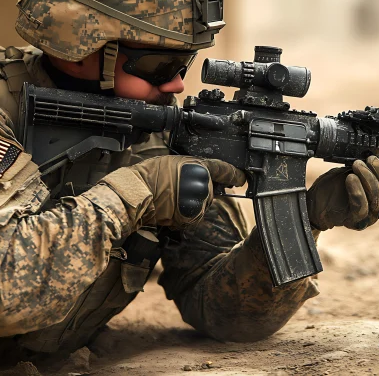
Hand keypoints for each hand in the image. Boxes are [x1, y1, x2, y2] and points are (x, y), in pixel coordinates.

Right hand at [102, 156, 244, 228]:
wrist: (136, 194)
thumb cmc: (149, 176)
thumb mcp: (174, 162)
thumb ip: (194, 168)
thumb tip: (208, 176)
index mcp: (199, 167)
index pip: (224, 170)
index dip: (235, 175)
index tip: (242, 178)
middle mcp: (202, 184)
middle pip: (211, 190)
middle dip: (200, 191)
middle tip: (177, 189)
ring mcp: (198, 202)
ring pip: (203, 205)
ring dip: (192, 204)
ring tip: (171, 198)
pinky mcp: (191, 217)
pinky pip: (194, 216)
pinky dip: (186, 215)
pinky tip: (171, 209)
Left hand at [307, 156, 378, 230]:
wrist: (315, 201)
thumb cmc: (335, 185)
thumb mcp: (353, 170)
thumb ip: (367, 165)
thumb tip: (378, 152)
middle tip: (369, 159)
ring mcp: (369, 215)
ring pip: (378, 199)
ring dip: (368, 179)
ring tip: (356, 165)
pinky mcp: (355, 220)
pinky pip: (361, 207)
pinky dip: (357, 191)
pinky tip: (350, 179)